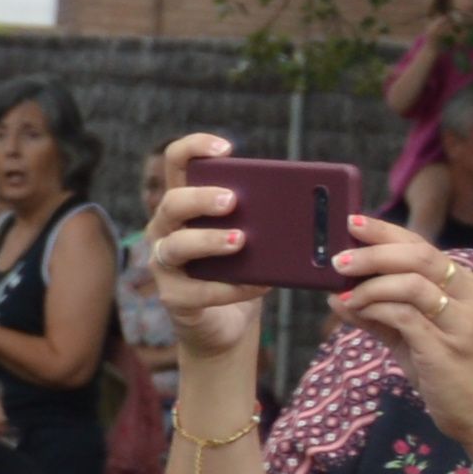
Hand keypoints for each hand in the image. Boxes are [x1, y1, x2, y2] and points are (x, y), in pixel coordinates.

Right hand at [138, 135, 269, 352]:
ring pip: (175, 245)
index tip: (226, 149)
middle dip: (201, 198)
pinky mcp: (174, 298)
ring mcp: (164, 264)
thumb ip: (264, 219)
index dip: (194, 148)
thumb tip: (308, 207)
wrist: (227, 325)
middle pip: (171, 202)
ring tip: (240, 240)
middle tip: (233, 200)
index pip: (176, 163)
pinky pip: (199, 291)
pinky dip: (231, 288)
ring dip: (208, 240)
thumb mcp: (255, 239)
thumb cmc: (242, 271)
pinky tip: (258, 286)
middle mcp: (165, 230)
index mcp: (186, 205)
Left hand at [331, 219, 472, 460]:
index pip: (423, 246)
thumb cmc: (447, 372)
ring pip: (413, 284)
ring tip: (344, 294)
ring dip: (371, 285)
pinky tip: (356, 312)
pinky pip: (406, 317)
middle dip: (374, 253)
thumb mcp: (409, 338)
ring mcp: (461, 323)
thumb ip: (378, 315)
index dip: (386, 231)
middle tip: (338, 260)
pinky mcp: (446, 349)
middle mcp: (468, 298)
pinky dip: (375, 309)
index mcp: (463, 286)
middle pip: (420, 257)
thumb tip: (336, 296)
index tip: (352, 222)